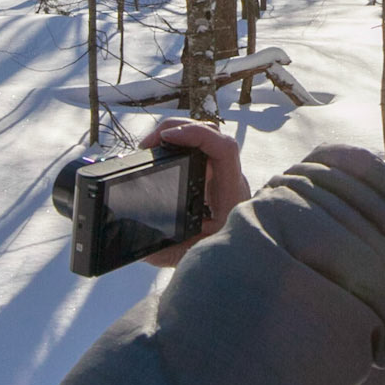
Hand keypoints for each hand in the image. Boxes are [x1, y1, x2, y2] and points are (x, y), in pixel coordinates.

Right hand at [138, 119, 250, 267]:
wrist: (242, 256)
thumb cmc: (223, 254)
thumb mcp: (193, 254)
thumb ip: (168, 252)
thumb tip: (143, 248)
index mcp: (229, 192)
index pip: (223, 148)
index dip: (196, 135)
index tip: (166, 139)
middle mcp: (228, 177)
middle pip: (212, 133)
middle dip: (178, 128)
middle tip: (148, 143)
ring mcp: (221, 174)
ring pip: (205, 137)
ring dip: (177, 133)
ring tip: (149, 146)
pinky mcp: (212, 175)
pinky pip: (198, 148)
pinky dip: (178, 144)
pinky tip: (159, 152)